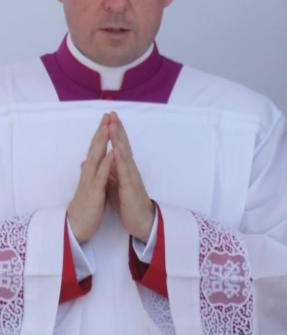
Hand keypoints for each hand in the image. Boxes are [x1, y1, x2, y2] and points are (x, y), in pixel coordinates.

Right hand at [66, 114, 112, 241]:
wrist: (77, 227)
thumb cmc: (86, 206)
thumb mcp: (90, 186)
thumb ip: (91, 172)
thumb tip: (88, 161)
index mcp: (91, 172)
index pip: (97, 149)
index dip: (103, 134)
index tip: (110, 119)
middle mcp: (90, 173)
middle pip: (96, 148)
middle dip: (102, 131)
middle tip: (108, 114)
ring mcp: (91, 182)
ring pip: (97, 158)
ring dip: (103, 142)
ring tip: (108, 126)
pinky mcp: (95, 192)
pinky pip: (102, 177)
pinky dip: (107, 164)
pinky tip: (112, 153)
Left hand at [105, 114, 155, 239]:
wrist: (141, 221)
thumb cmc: (128, 204)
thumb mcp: (113, 186)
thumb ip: (107, 173)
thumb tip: (97, 162)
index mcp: (123, 169)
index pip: (119, 147)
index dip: (114, 133)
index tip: (108, 118)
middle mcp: (129, 169)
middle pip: (123, 145)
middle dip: (117, 129)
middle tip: (112, 113)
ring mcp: (131, 177)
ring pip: (124, 154)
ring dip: (118, 139)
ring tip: (113, 125)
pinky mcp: (130, 187)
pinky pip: (125, 171)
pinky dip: (121, 159)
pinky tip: (117, 149)